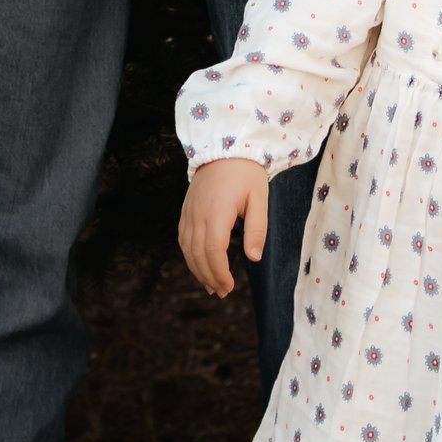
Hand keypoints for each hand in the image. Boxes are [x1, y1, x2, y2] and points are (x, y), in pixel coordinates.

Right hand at [180, 158, 271, 297]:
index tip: (229, 286)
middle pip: (198, 253)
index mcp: (217, 210)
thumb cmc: (246, 173)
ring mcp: (188, 212)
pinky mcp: (185, 210)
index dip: (219, 272)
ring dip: (197, 270)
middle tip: (222, 292)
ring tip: (211, 286)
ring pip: (187, 248)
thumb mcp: (259, 198)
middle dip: (209, 276)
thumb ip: (257, 229)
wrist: (223, 149)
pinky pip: (182, 238)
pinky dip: (189, 256)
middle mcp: (198, 213)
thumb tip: (254, 258)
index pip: (213, 249)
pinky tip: (199, 266)